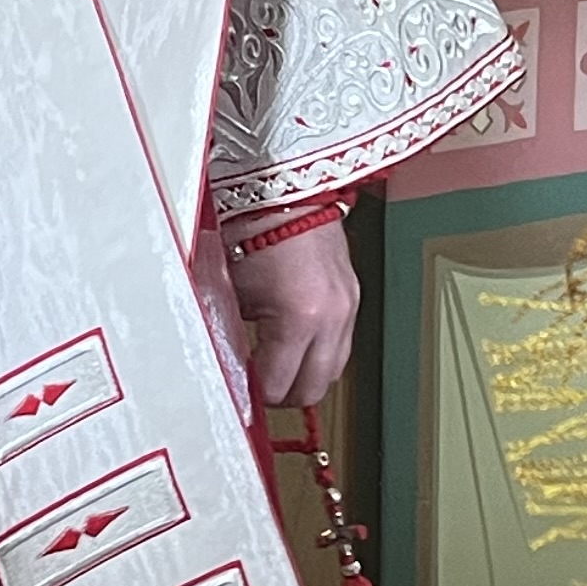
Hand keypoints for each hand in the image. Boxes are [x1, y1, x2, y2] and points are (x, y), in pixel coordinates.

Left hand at [226, 223, 357, 408]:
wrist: (284, 190)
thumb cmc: (253, 229)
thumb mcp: (234, 293)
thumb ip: (235, 337)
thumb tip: (234, 369)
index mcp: (300, 317)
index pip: (280, 385)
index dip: (257, 395)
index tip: (243, 392)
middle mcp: (332, 317)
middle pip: (314, 389)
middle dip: (285, 394)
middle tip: (260, 388)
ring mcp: (348, 307)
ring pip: (334, 370)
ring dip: (306, 374)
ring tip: (278, 365)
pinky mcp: (353, 297)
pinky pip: (341, 343)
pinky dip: (320, 351)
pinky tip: (296, 342)